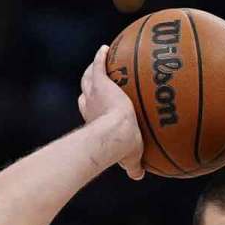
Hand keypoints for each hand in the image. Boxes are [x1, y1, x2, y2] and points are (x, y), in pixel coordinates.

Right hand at [78, 45, 143, 179]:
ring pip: (88, 77)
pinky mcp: (101, 82)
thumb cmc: (122, 148)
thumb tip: (139, 176)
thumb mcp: (129, 158)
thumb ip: (133, 166)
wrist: (116, 134)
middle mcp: (90, 104)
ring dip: (92, 69)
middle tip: (94, 81)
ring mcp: (94, 92)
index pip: (88, 108)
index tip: (94, 103)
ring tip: (99, 62)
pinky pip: (99, 64)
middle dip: (88, 86)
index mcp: (94, 119)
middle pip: (85, 90)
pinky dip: (100, 56)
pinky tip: (105, 48)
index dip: (90, 105)